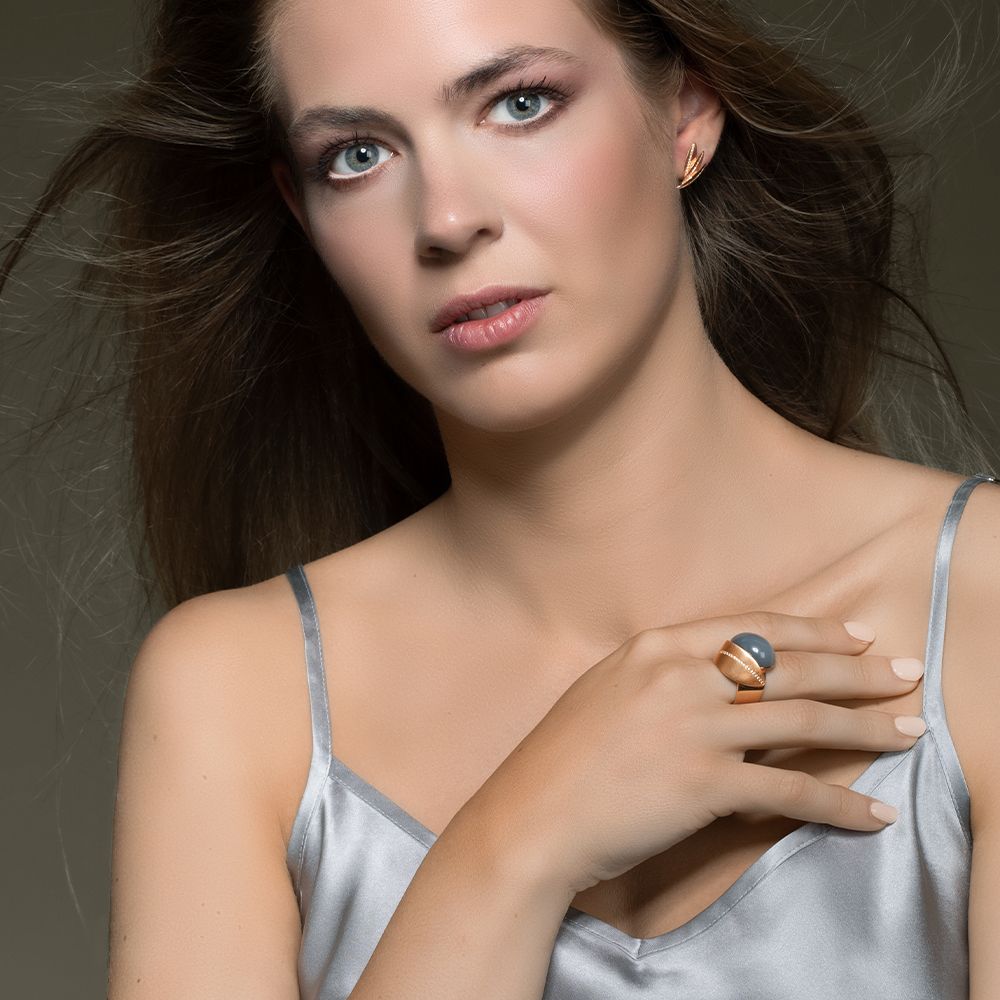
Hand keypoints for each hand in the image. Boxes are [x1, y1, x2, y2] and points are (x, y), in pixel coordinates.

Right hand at [474, 612, 921, 894]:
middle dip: (858, 670)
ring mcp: (694, 726)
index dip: (814, 631)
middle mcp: (680, 675)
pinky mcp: (704, 783)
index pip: (754, 628)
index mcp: (655, 646)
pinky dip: (838, 803)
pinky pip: (789, 790)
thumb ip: (663, 676)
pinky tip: (870, 813)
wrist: (530, 816)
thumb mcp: (608, 690)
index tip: (854, 637)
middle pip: (790, 665)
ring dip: (865, 726)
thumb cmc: (562, 759)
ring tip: (909, 730)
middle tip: (905, 673)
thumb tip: (721, 681)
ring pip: (802, 718)